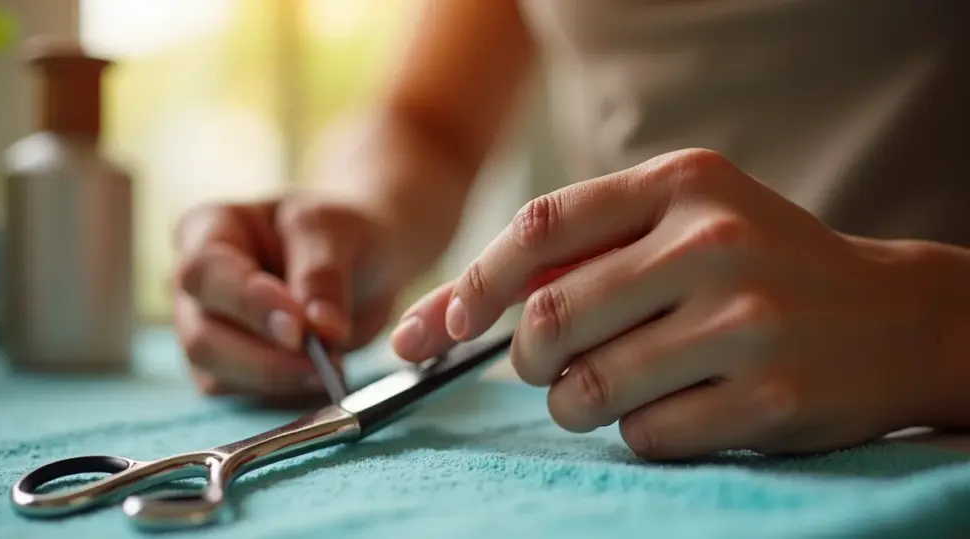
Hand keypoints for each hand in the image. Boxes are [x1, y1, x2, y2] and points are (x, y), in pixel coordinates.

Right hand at [172, 193, 403, 399]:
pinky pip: (242, 395)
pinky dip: (284, 393)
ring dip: (278, 379)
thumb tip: (320, 329)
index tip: (300, 329)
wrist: (359, 260)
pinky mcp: (228, 367)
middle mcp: (196, 284)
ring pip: (216, 374)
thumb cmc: (336, 230)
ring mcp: (205, 328)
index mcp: (208, 229)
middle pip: (201, 336)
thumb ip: (323, 275)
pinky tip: (319, 376)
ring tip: (332, 364)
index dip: (249, 305)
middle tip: (325, 358)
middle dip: (265, 357)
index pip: (206, 273)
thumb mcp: (335, 231)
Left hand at [392, 149, 943, 459]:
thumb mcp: (683, 223)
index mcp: (681, 183)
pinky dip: (640, 433)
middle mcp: (712, 241)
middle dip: (530, 360)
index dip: (477, 283)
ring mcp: (745, 319)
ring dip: (579, 403)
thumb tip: (440, 318)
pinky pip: (644, 435)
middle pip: (550, 319)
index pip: (541, 227)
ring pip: (588, 389)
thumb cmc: (759, 268)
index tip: (451, 327)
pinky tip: (683, 407)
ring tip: (619, 387)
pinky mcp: (769, 397)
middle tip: (552, 366)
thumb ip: (578, 254)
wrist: (895, 317)